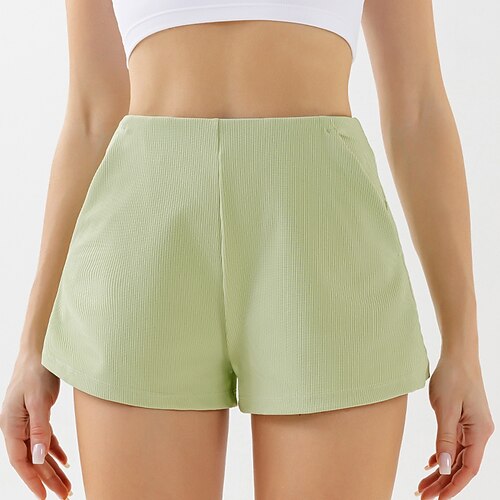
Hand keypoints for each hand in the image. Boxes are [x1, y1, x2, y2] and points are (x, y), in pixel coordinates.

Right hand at [0, 351, 71, 498]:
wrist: (40, 351)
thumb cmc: (36, 372)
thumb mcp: (38, 400)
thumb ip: (39, 429)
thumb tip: (36, 457)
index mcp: (11, 425)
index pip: (20, 460)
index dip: (32, 480)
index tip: (44, 496)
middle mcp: (17, 426)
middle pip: (32, 460)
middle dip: (48, 479)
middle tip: (63, 495)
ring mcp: (28, 421)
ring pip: (40, 451)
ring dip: (54, 468)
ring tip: (67, 485)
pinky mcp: (39, 414)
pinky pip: (46, 439)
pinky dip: (55, 451)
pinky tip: (66, 462)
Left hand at [415, 354, 494, 498]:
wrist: (457, 355)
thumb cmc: (453, 378)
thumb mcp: (445, 409)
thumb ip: (444, 439)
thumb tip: (444, 468)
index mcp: (480, 432)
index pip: (469, 468)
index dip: (453, 486)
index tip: (438, 499)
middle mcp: (479, 433)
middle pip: (461, 465)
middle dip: (442, 483)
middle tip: (422, 495)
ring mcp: (472, 426)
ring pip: (456, 456)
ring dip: (440, 471)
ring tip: (422, 484)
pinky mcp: (463, 419)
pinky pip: (453, 444)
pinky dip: (441, 455)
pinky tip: (430, 464)